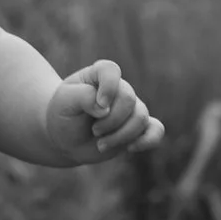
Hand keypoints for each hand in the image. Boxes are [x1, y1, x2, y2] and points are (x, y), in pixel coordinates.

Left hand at [42, 60, 164, 163]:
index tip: (98, 107)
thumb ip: (84, 97)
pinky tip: (131, 148)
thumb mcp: (64, 102)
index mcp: (100, 74)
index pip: (111, 71)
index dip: (108, 88)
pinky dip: (147, 140)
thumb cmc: (63, 114)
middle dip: (111, 121)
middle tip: (94, 131)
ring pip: (141, 118)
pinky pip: (156, 130)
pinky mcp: (138, 128)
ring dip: (120, 136)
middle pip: (128, 100)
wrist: (65, 137)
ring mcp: (130, 108)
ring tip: (101, 144)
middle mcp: (119, 88)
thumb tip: (105, 109)